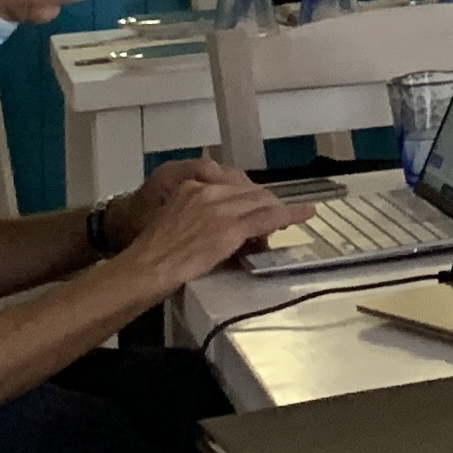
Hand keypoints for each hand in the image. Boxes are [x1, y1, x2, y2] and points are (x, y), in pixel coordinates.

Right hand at [117, 160, 301, 287]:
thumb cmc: (154, 253)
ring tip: (287, 220)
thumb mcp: (174, 220)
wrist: (147, 267)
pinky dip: (290, 214)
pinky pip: (269, 217)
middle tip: (274, 218)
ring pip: (262, 202)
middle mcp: (209, 191)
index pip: (232, 185)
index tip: (256, 205)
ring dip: (276, 212)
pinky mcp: (232, 226)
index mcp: (192, 186)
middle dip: (264, 205)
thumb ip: (198, 215)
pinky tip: (304, 214)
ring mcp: (222, 207)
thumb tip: (222, 226)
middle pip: (250, 191)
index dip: (249, 197)